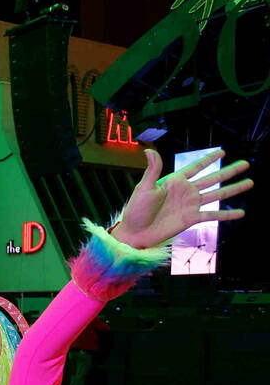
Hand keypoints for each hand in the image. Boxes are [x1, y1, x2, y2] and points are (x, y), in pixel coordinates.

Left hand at [112, 148, 252, 248]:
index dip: (209, 159)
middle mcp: (186, 191)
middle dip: (229, 171)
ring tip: (250, 182)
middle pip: (212, 178)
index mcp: (175, 181)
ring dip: (233, 189)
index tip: (223, 151)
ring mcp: (190, 205)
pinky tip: (240, 212)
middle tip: (246, 164)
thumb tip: (151, 151)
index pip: (196, 167)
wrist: (135, 233)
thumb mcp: (144, 188)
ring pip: (216, 194)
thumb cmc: (136, 211)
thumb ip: (153, 170)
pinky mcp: (191, 219)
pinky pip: (212, 215)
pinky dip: (226, 214)